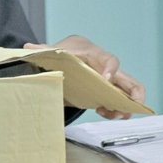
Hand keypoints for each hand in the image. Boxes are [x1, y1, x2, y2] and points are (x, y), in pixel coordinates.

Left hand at [26, 35, 146, 119]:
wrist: (71, 54)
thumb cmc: (66, 51)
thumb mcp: (55, 50)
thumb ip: (43, 50)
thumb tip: (27, 47)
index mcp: (96, 56)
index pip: (110, 60)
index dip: (111, 70)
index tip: (105, 80)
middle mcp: (108, 69)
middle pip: (130, 81)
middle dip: (134, 96)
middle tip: (130, 109)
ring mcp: (110, 82)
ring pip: (128, 94)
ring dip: (124, 107)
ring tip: (112, 115)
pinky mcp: (106, 92)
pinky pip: (118, 102)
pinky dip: (114, 110)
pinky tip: (103, 112)